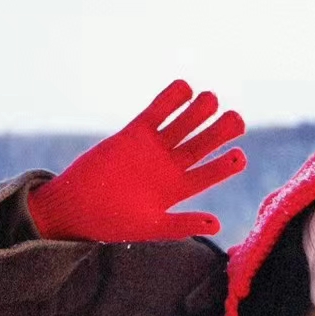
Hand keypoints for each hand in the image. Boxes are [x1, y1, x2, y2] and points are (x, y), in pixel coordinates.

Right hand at [28, 81, 245, 241]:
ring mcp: (152, 148)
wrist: (74, 207)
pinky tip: (184, 88)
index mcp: (178, 190)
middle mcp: (169, 166)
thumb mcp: (150, 227)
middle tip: (237, 120)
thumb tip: (217, 225)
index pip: (208, 174)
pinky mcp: (133, 134)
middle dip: (220, 132)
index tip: (240, 156)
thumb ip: (182, 225)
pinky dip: (168, 100)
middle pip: (201, 145)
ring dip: (198, 112)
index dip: (225, 165)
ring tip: (212, 99)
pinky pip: (155, 113)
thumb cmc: (111, 222)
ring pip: (182, 125)